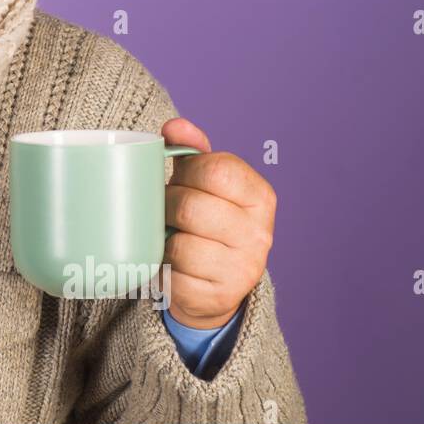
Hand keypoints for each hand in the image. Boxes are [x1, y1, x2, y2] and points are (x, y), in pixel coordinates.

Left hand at [160, 117, 275, 328]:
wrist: (213, 284)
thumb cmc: (205, 221)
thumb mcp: (205, 183)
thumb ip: (193, 151)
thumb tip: (174, 127)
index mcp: (260, 196)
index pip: (216, 169)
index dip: (186, 172)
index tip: (182, 180)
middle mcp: (259, 234)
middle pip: (190, 207)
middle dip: (168, 206)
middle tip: (168, 212)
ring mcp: (241, 269)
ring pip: (179, 243)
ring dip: (163, 239)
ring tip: (170, 237)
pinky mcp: (217, 296)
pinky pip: (172, 275)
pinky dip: (163, 268)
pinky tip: (171, 264)